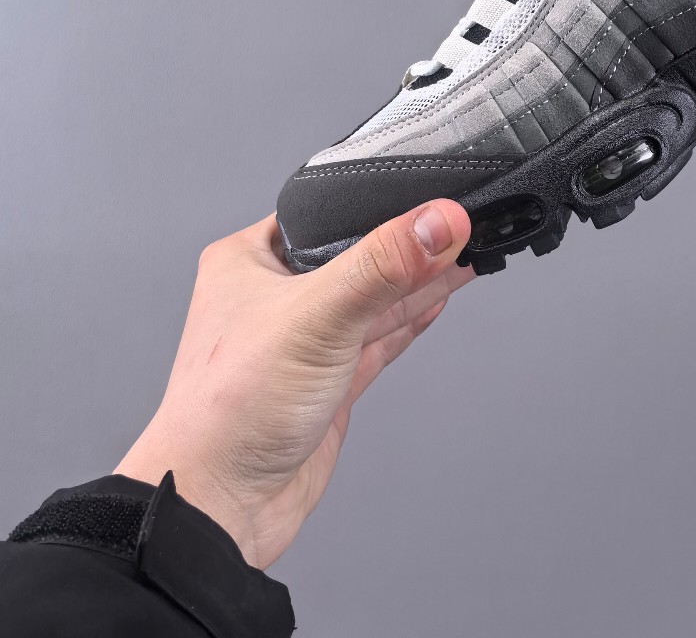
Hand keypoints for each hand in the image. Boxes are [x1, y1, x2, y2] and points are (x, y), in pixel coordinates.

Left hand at [116, 200, 472, 568]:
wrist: (220, 507)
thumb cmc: (228, 410)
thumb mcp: (316, 317)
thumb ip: (383, 265)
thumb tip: (438, 221)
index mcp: (249, 260)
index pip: (327, 213)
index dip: (379, 202)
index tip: (435, 196)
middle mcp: (276, 295)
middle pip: (360, 255)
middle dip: (412, 242)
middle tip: (464, 224)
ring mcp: (305, 339)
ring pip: (376, 296)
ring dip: (422, 278)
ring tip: (468, 250)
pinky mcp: (329, 379)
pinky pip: (380, 336)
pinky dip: (412, 317)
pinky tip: (440, 295)